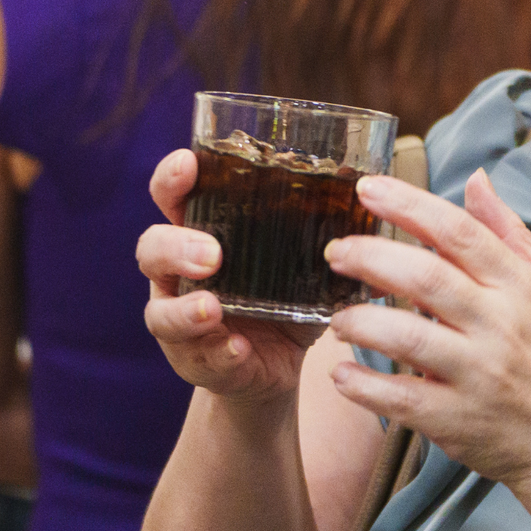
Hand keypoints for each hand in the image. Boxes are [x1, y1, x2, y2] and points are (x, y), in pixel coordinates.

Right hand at [137, 149, 321, 401]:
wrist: (270, 366)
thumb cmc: (281, 296)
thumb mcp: (301, 263)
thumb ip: (328, 241)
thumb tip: (378, 225)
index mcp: (201, 232)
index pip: (173, 197)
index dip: (172, 179)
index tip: (187, 164)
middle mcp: (179, 274)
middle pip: (152, 249)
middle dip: (176, 247)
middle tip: (212, 254)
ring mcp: (181, 319)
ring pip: (161, 311)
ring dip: (187, 309)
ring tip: (213, 308)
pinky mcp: (195, 360)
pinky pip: (197, 356)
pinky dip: (218, 352)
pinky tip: (238, 348)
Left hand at [323, 170, 530, 530]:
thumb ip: (506, 232)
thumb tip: (475, 179)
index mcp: (520, 286)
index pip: (459, 232)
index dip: (409, 204)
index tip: (366, 188)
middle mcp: (501, 326)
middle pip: (427, 278)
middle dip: (371, 257)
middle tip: (335, 252)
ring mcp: (480, 375)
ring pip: (409, 338)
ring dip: (361, 322)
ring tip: (337, 319)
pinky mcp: (459, 420)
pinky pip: (402, 398)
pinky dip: (364, 385)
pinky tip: (341, 374)